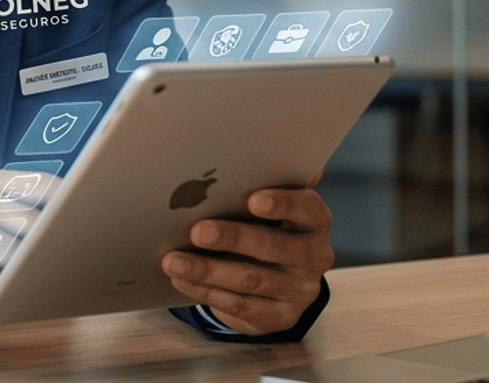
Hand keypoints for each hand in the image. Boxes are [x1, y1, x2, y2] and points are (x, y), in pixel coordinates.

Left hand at [162, 187, 333, 335]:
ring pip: (250, 279)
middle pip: (273, 246)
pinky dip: (206, 291)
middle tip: (197, 232)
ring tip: (173, 261)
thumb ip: (255, 189)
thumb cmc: (264, 230)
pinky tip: (182, 280)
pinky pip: (240, 305)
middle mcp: (314, 256)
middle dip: (232, 238)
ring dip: (207, 270)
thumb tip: (219, 172)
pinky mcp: (283, 316)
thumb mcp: (268, 211)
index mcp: (315, 222)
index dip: (282, 203)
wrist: (276, 284)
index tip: (253, 199)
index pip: (307, 208)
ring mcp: (301, 290)